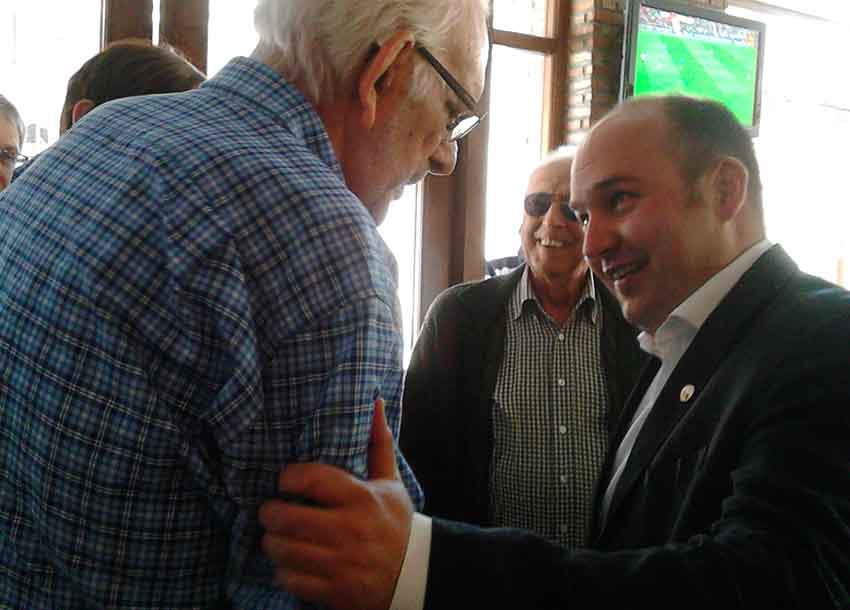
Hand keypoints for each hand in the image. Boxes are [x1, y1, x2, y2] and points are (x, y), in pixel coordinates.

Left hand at [259, 399, 413, 609]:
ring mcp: (342, 563)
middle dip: (270, 514)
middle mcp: (350, 530)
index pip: (312, 480)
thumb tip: (376, 402)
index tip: (284, 481)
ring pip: (285, 550)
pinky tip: (289, 563)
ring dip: (273, 543)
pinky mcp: (335, 590)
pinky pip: (292, 580)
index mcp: (362, 498)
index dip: (288, 478)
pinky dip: (284, 572)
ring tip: (275, 537)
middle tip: (269, 512)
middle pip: (288, 518)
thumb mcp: (391, 483)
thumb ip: (378, 444)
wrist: (414, 576)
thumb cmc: (394, 522)